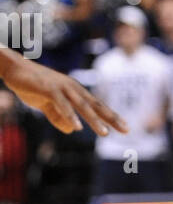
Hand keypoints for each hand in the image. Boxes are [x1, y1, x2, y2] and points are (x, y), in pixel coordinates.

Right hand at [2, 56, 126, 136]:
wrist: (14, 69)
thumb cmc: (31, 85)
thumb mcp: (47, 105)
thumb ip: (59, 117)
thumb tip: (72, 130)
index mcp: (75, 92)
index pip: (97, 106)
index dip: (111, 117)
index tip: (125, 127)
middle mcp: (73, 88)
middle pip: (96, 105)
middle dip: (112, 118)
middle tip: (126, 130)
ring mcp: (62, 87)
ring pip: (82, 106)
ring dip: (94, 120)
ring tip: (104, 134)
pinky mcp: (49, 89)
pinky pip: (62, 105)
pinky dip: (70, 116)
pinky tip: (77, 127)